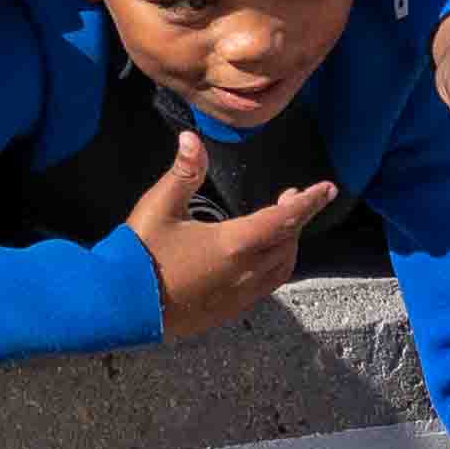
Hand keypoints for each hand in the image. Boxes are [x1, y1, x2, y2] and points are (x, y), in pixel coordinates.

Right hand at [128, 134, 341, 340]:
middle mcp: (246, 271)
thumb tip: (191, 138)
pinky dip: (275, 265)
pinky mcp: (229, 310)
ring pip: (281, 267)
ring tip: (279, 226)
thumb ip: (183, 173)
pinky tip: (259, 257)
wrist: (122, 306)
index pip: (284, 218)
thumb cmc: (140, 254)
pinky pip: (266, 285)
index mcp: (234, 243)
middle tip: (290, 197)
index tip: (327, 188)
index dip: (308, 201)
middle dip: (296, 218)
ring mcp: (239, 295)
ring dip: (287, 244)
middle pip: (287, 242)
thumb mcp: (159, 207)